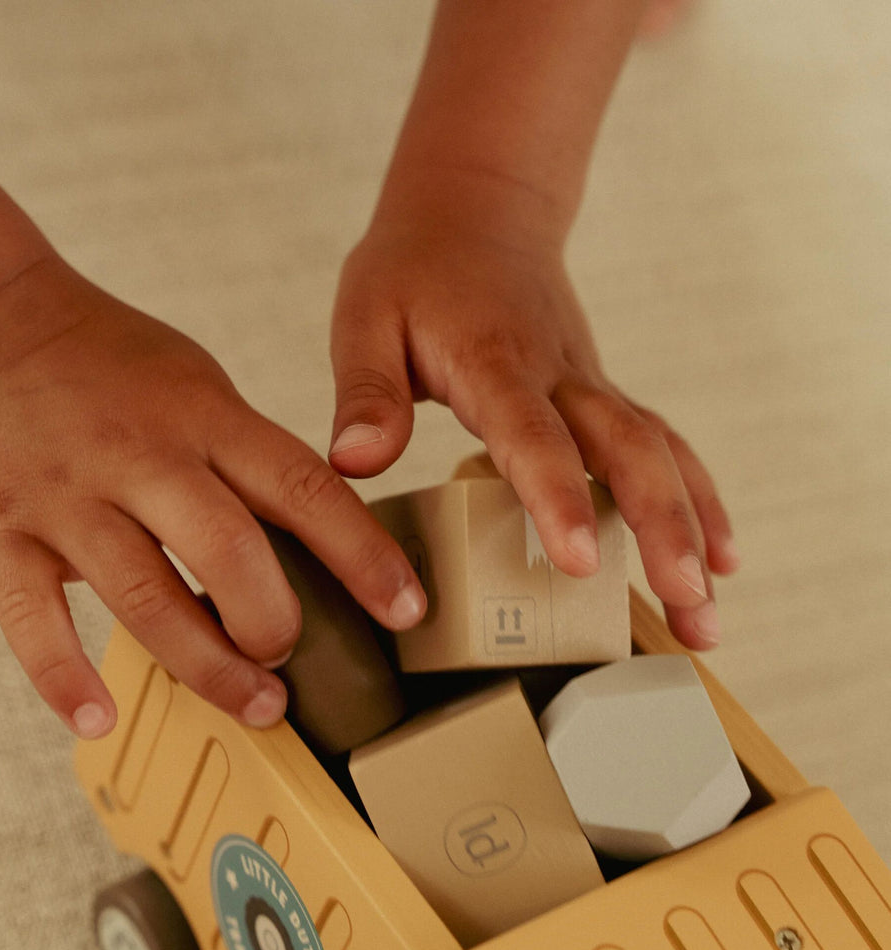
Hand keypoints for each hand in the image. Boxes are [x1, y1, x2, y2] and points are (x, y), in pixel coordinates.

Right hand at [0, 259, 425, 736]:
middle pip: (229, 551)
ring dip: (206, 667)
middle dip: (273, 624)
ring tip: (250, 703)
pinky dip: (64, 677)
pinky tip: (101, 718)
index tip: (406, 610)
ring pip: (145, 598)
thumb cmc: (117, 364)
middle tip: (289, 660)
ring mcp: (68, 494)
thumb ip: (254, 459)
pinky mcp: (1, 528)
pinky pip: (31, 616)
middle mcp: (143, 455)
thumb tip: (317, 541)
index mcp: (207, 417)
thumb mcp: (204, 386)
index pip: (304, 489)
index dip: (364, 555)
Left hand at [329, 207, 737, 650]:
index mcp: (493, 360)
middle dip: (662, 530)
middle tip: (687, 606)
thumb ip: (367, 394)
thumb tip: (355, 463)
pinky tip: (719, 552)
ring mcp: (590, 383)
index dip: (558, 495)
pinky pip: (661, 446)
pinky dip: (697, 497)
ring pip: (658, 453)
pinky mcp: (601, 394)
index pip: (532, 433)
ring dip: (693, 530)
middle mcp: (558, 374)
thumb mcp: (365, 320)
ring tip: (709, 612)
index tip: (581, 561)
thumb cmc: (413, 271)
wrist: (477, 212)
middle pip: (627, 448)